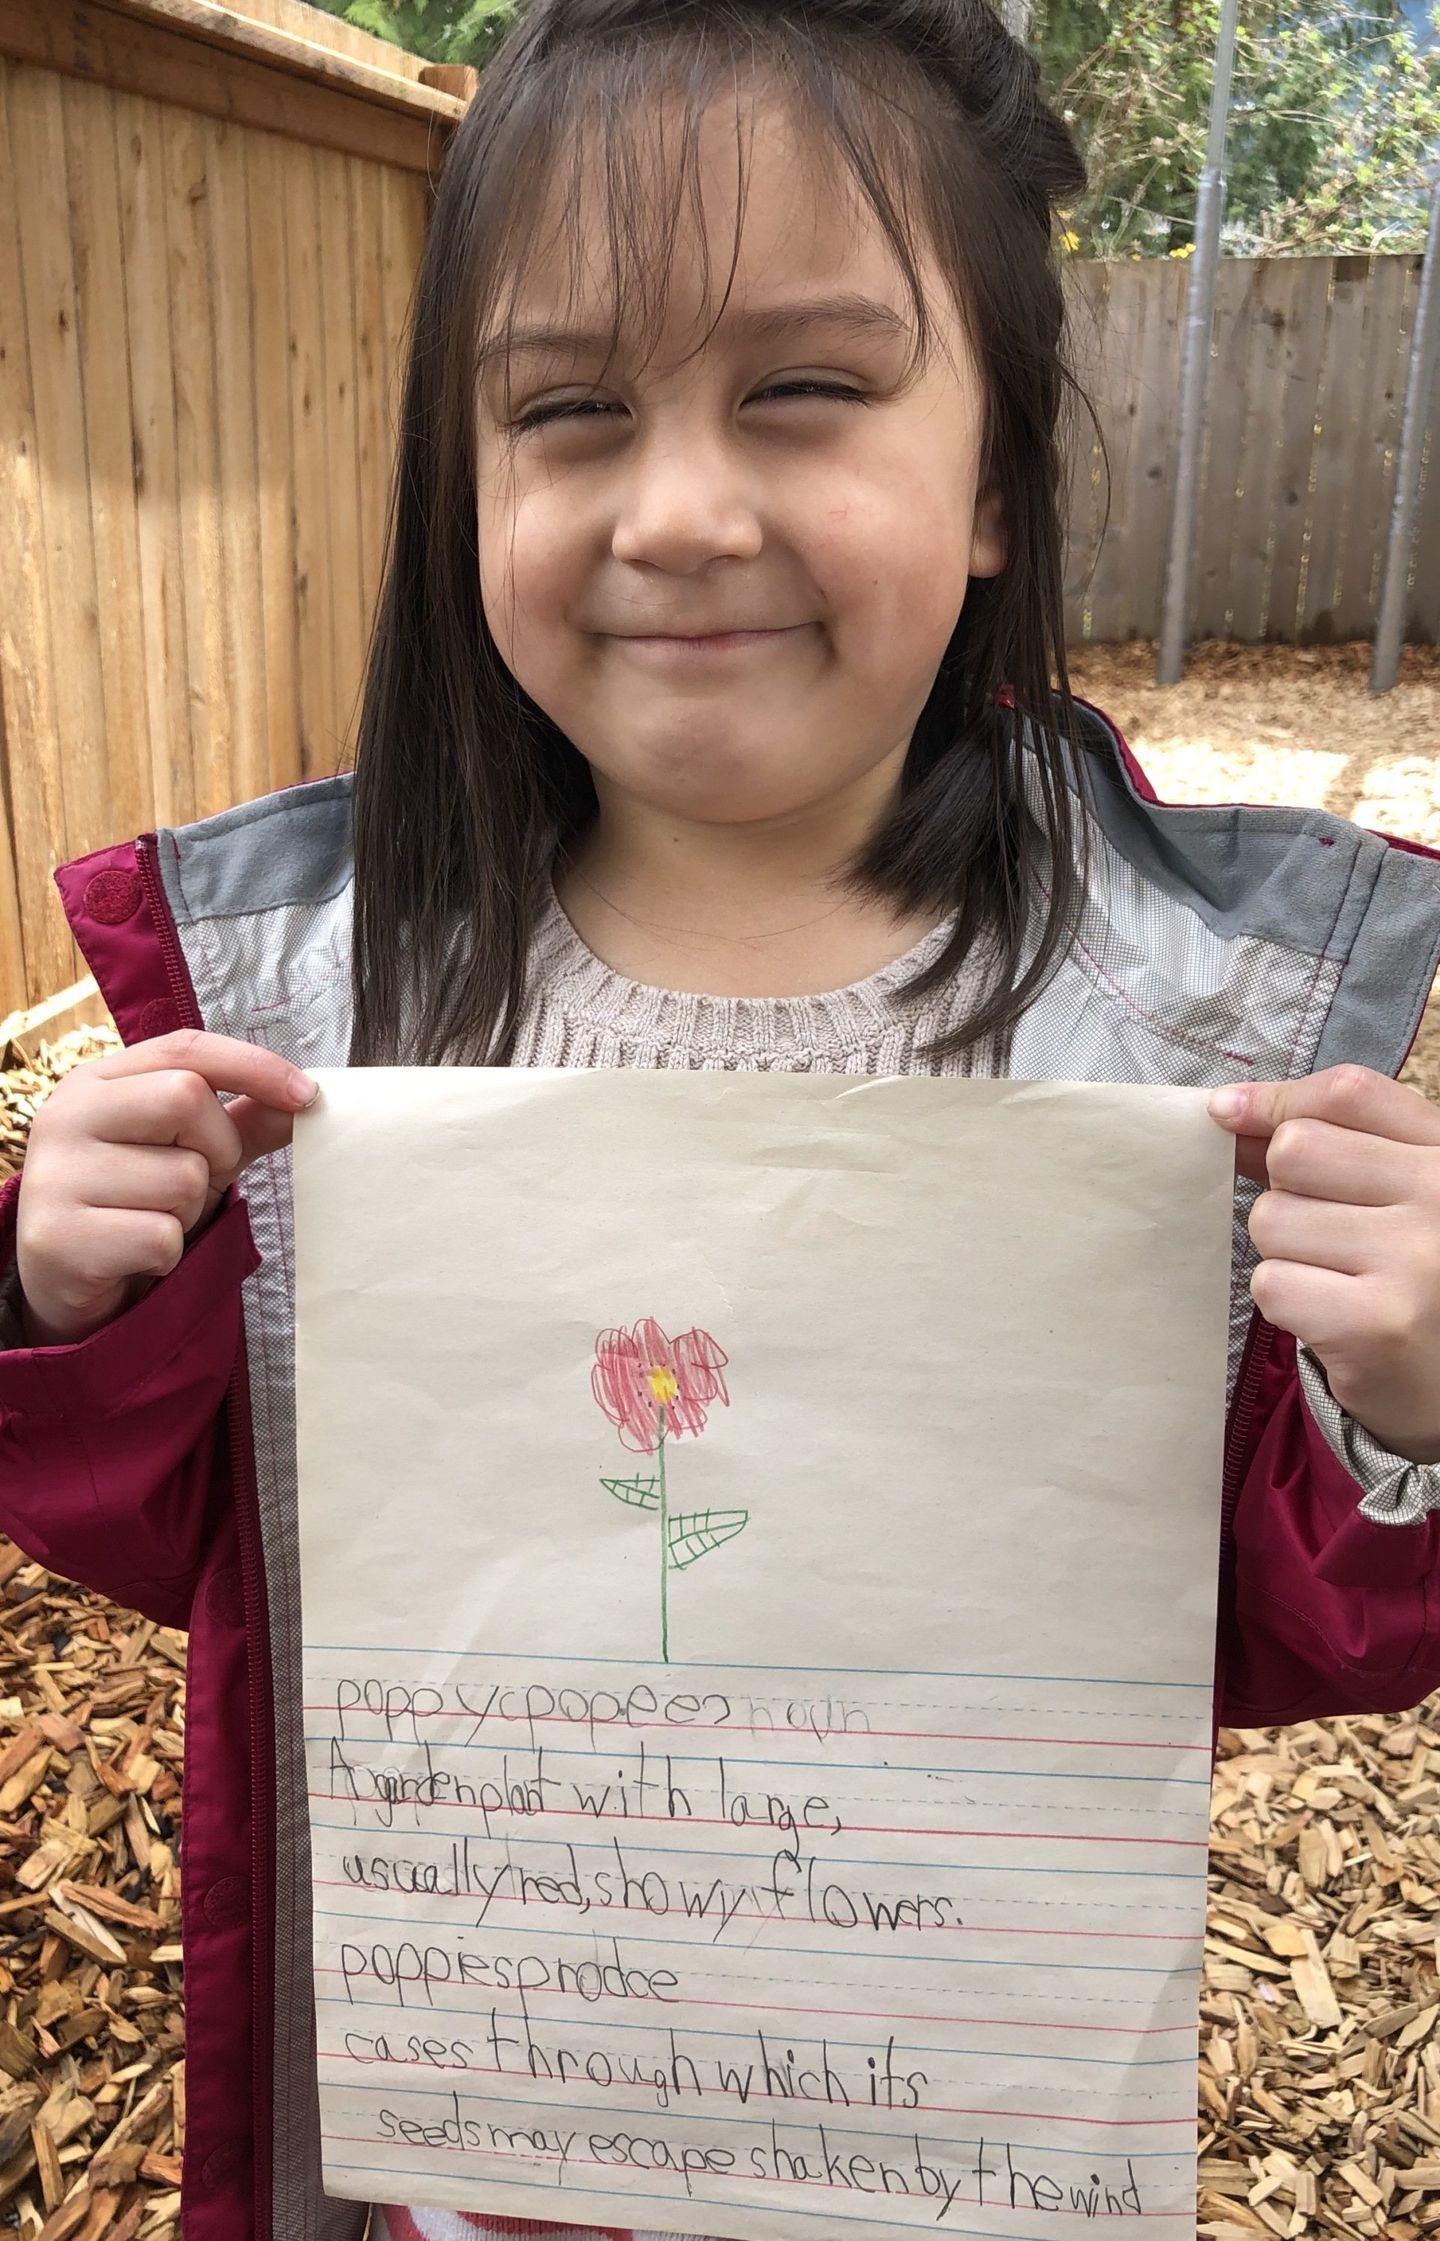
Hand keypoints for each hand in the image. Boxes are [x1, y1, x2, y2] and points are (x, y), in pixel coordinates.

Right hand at [15, 1030, 318, 1347]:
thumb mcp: (193, 1152)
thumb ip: (244, 1121)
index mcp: (96, 1082)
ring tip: (150, 1220)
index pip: (185, 1049)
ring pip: (181, 1177)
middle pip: (186, 1098)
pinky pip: (160, 1236)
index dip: (253, 1065)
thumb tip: (307, 1097)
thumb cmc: (135, 1204)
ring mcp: (55, 1175)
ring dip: (189, 1211)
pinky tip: (135, 1256)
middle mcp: (65, 1117)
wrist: (71, 1281)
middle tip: (193, 1181)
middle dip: (216, 1148)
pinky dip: (166, 1253)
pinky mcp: (58, 1237)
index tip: (306, 1095)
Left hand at [1208, 1065, 1439, 1465]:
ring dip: (1285, 1252)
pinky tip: (1332, 1318)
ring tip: (1337, 1281)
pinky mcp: (1375, 1324)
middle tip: (1324, 1235)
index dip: (1276, 1100)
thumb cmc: (1420, 1282)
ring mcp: (1412, 1259)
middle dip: (1284, 1191)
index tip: (1229, 1113)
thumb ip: (1331, 1148)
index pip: (1349, 1093)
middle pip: (1295, 1150)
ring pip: (1272, 1219)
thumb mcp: (1401, 1196)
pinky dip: (1287, 1302)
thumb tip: (1229, 1112)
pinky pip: (1272, 1283)